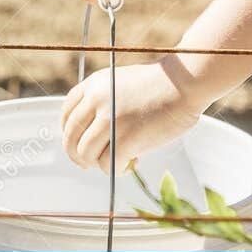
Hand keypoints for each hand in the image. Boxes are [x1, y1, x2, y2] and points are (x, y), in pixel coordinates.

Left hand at [61, 62, 202, 171]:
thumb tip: (94, 132)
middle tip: (89, 162)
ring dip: (98, 163)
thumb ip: (105, 101)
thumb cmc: (161, 84)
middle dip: (77, 155)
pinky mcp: (125, 139)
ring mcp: (110, 120)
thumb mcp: (122, 82)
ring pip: (86, 154)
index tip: (77, 142)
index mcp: (95, 84)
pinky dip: (117, 170)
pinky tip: (131, 164)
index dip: (68, 132)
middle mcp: (97, 100)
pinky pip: (108, 165)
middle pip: (71, 137)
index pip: (66, 113)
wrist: (185, 81)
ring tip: (115, 162)